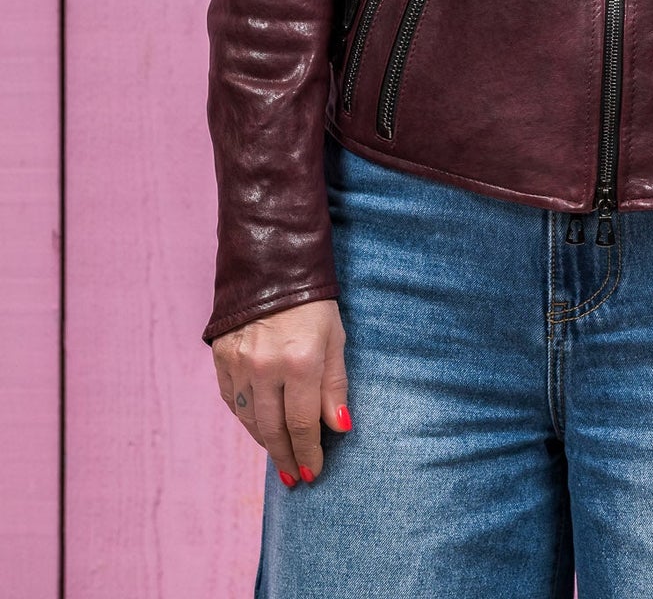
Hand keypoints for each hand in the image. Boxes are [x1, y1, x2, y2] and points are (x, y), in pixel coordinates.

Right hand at [211, 299, 351, 484]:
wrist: (271, 265)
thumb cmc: (313, 302)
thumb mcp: (335, 338)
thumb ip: (335, 385)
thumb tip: (339, 428)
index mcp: (300, 362)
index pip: (302, 424)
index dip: (308, 453)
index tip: (314, 473)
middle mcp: (265, 367)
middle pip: (273, 430)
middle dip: (287, 458)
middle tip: (295, 479)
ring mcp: (239, 363)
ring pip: (250, 419)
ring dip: (265, 443)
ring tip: (280, 458)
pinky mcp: (221, 357)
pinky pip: (231, 401)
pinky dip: (245, 418)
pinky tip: (258, 427)